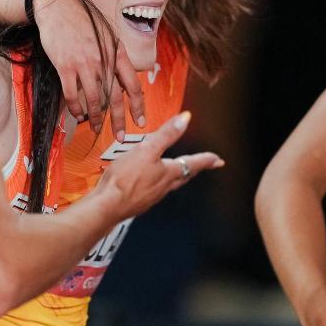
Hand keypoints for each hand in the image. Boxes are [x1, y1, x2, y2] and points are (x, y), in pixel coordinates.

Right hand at [33, 0, 144, 139]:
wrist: (59, 5)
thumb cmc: (83, 19)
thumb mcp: (108, 35)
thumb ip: (115, 57)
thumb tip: (122, 78)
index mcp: (117, 53)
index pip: (133, 85)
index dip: (139, 106)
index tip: (141, 121)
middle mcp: (104, 61)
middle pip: (116, 98)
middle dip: (119, 121)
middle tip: (120, 136)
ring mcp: (85, 64)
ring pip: (94, 99)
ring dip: (95, 117)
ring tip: (95, 128)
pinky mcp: (66, 66)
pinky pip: (72, 94)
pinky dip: (75, 108)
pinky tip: (77, 115)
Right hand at [96, 112, 223, 220]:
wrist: (107, 206)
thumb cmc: (125, 179)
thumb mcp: (147, 150)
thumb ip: (166, 134)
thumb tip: (185, 119)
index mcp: (168, 173)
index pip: (193, 164)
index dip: (206, 160)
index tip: (218, 160)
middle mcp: (163, 186)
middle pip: (185, 175)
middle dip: (196, 168)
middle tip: (206, 166)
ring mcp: (151, 195)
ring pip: (170, 183)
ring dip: (179, 176)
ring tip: (181, 171)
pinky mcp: (138, 200)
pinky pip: (155, 189)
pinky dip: (159, 183)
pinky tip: (151, 181)